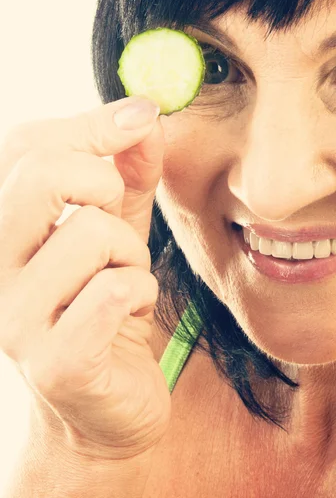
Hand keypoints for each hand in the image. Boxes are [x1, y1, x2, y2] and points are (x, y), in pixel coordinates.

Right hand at [0, 97, 169, 461]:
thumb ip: (130, 172)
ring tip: (124, 281)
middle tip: (115, 219)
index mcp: (2, 230)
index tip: (142, 113)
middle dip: (104, 185)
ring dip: (130, 254)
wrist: (108, 399)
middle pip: (39, 178)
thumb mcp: (121, 226)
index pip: (23, 149)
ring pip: (91, 233)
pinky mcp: (56, 362)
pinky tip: (130, 313)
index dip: (88, 123)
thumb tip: (144, 116)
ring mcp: (15, 320)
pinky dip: (141, 291)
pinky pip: (115, 290)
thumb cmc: (110, 302)